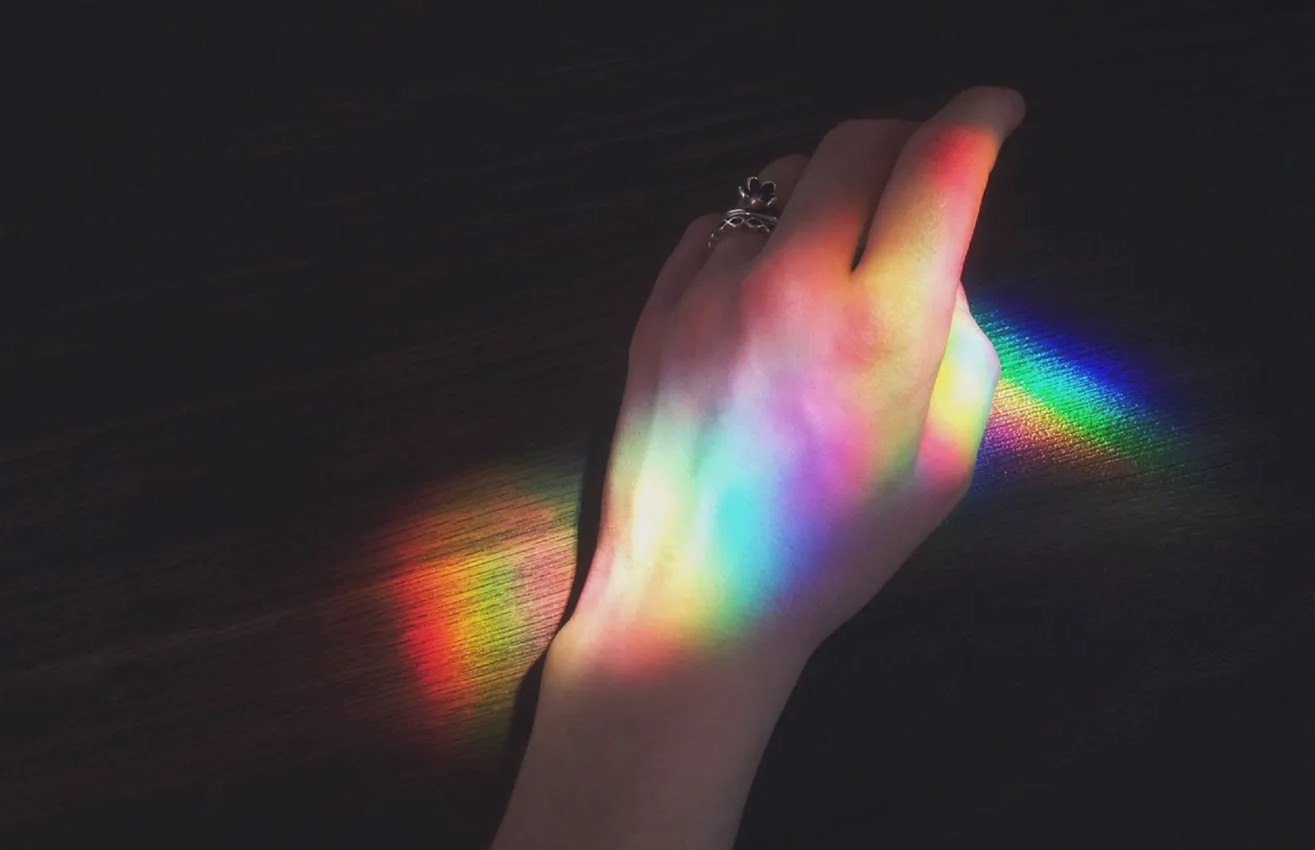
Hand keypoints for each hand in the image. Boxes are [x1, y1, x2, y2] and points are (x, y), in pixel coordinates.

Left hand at [571, 87, 1025, 664]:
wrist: (694, 600)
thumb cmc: (829, 551)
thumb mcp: (943, 464)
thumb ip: (959, 344)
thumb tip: (934, 270)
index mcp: (880, 326)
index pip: (941, 167)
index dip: (979, 120)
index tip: (995, 111)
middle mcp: (791, 285)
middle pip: (856, 144)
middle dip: (905, 139)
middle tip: (924, 171)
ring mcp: (711, 292)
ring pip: (779, 176)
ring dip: (828, 186)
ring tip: (843, 243)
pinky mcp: (657, 311)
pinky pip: (716, 226)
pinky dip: (757, 232)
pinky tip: (770, 283)